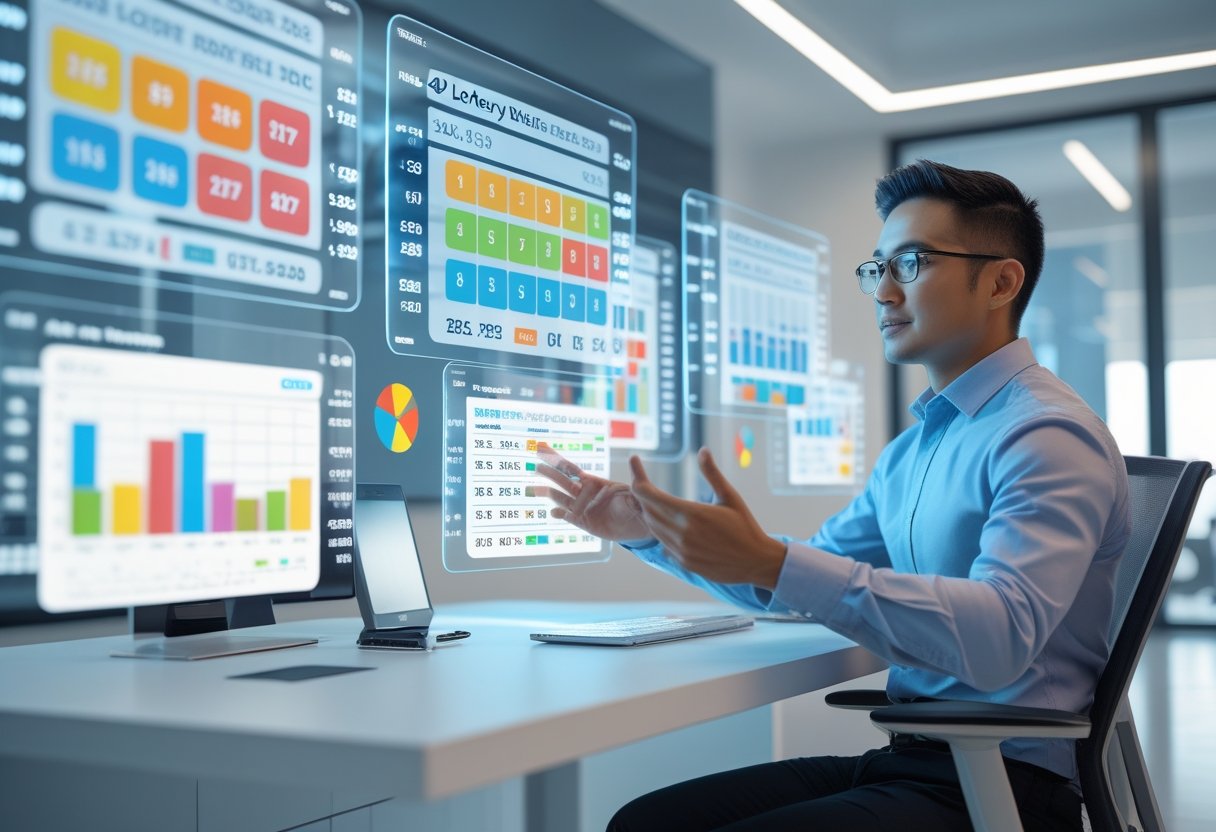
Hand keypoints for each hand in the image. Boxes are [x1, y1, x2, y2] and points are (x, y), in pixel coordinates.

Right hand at [533, 443, 650, 541]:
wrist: (640, 524)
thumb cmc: (639, 502)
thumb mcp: (638, 488)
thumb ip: (635, 476)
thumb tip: (634, 457)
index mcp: (594, 482)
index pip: (571, 468)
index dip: (556, 459)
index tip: (542, 449)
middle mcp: (585, 493)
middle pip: (562, 481)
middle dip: (549, 473)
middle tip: (535, 466)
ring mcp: (583, 508)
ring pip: (561, 499)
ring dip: (549, 493)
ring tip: (533, 489)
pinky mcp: (585, 523)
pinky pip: (569, 518)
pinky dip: (560, 515)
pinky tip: (552, 513)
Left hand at [629, 448, 786, 589]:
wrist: (757, 562)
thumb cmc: (746, 526)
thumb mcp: (730, 496)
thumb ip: (712, 473)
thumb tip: (703, 450)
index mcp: (690, 513)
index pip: (647, 494)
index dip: (637, 477)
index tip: (635, 462)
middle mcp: (681, 533)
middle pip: (647, 510)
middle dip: (642, 494)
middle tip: (643, 481)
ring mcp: (680, 550)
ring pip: (653, 528)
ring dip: (651, 513)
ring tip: (654, 501)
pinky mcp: (684, 563)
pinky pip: (663, 544)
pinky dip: (662, 532)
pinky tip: (670, 525)